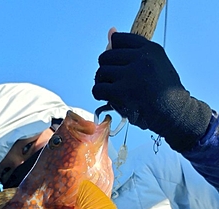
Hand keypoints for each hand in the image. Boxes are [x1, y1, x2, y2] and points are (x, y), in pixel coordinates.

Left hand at [92, 30, 211, 151]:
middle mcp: (141, 58)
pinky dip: (99, 94)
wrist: (174, 113)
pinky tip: (106, 98)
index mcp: (150, 49)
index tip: (119, 65)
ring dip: (102, 82)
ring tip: (110, 90)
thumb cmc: (164, 91)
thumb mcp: (155, 63)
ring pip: (101, 72)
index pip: (119, 40)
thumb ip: (132, 50)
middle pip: (106, 56)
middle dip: (106, 69)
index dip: (114, 53)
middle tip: (113, 81)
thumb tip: (110, 32)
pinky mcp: (122, 91)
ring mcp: (131, 75)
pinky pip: (98, 89)